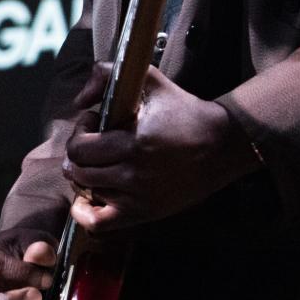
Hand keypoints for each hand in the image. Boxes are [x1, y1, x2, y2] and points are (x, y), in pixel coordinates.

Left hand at [62, 62, 259, 232]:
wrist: (221, 146)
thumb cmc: (186, 112)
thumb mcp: (152, 83)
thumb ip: (110, 75)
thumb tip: (79, 100)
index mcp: (133, 143)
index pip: (79, 149)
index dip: (79, 132)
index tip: (94, 122)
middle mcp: (133, 174)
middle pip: (79, 172)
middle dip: (78, 153)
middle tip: (93, 141)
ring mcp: (138, 197)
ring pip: (87, 192)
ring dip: (85, 176)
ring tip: (98, 162)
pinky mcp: (145, 212)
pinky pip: (100, 224)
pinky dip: (86, 214)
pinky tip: (88, 199)